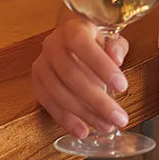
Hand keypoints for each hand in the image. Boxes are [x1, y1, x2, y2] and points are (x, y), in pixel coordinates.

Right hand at [31, 17, 130, 138]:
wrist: (70, 37)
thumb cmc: (95, 39)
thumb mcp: (111, 36)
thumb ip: (116, 46)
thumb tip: (117, 58)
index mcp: (72, 29)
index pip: (84, 46)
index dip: (102, 67)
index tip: (122, 87)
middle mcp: (52, 45)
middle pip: (72, 76)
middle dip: (98, 101)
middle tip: (118, 118)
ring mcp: (41, 65)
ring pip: (60, 94)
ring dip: (84, 115)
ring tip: (106, 126)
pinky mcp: (36, 83)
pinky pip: (49, 105)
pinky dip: (66, 120)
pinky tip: (83, 130)